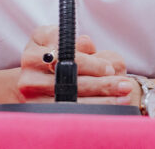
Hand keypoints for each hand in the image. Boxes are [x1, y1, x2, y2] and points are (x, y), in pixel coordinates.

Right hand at [17, 25, 133, 104]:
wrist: (35, 78)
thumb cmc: (60, 54)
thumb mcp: (70, 42)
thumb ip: (82, 45)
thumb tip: (86, 44)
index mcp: (39, 42)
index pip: (66, 53)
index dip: (90, 63)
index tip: (110, 69)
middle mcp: (29, 65)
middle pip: (68, 77)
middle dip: (100, 83)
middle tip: (125, 86)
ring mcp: (30, 88)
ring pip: (69, 97)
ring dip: (101, 100)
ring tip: (123, 98)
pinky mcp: (35, 107)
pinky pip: (66, 112)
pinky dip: (90, 111)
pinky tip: (109, 110)